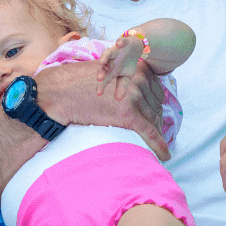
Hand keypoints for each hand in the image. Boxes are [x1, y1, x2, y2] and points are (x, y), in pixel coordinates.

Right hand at [35, 60, 169, 159]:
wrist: (60, 92)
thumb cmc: (78, 83)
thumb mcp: (107, 73)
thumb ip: (124, 79)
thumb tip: (135, 93)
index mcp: (136, 69)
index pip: (156, 92)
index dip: (155, 107)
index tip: (154, 117)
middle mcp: (139, 80)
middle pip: (157, 106)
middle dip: (156, 121)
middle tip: (155, 135)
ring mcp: (134, 97)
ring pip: (154, 120)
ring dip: (156, 134)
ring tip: (155, 146)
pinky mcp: (128, 114)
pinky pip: (150, 132)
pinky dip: (159, 145)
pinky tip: (165, 156)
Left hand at [97, 35, 146, 100]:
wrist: (135, 48)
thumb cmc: (127, 63)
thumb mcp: (126, 76)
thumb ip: (121, 87)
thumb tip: (118, 100)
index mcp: (111, 70)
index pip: (104, 79)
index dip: (101, 85)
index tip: (99, 93)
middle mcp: (111, 61)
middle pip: (104, 67)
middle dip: (101, 72)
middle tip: (99, 79)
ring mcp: (116, 51)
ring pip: (108, 53)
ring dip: (104, 57)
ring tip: (102, 62)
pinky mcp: (123, 42)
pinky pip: (121, 41)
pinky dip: (120, 42)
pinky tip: (119, 44)